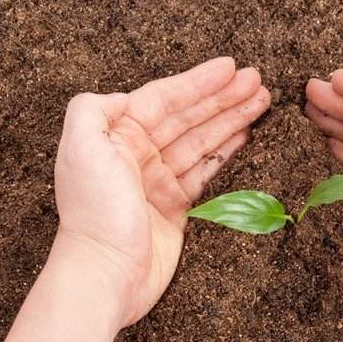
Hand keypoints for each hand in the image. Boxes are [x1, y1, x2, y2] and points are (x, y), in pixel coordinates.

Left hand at [53, 57, 269, 327]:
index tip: (230, 67)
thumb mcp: (81, 149)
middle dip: (223, 97)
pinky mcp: (177, 207)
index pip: (164, 99)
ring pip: (202, 141)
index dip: (198, 82)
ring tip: (261, 101)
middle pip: (189, 117)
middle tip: (257, 81)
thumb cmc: (96, 212)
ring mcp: (160, 182)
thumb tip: (123, 96)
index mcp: (118, 136)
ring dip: (231, 120)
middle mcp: (139, 155)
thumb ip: (93, 110)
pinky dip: (226, 152)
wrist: (107, 274)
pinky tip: (246, 137)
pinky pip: (206, 172)